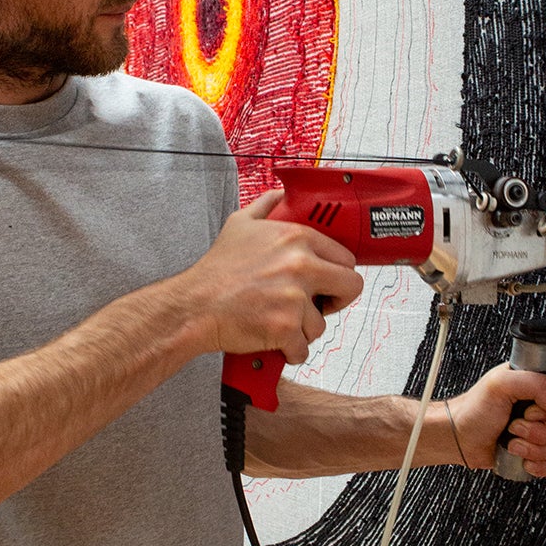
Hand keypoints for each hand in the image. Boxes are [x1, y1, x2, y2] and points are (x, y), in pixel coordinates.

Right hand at [182, 191, 363, 363]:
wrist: (194, 305)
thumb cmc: (215, 271)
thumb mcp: (240, 224)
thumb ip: (266, 206)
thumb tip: (280, 195)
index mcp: (296, 238)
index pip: (345, 257)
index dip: (337, 272)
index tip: (327, 281)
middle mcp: (301, 265)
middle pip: (351, 286)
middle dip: (336, 300)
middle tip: (317, 306)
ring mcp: (295, 298)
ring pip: (322, 323)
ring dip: (303, 328)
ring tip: (278, 321)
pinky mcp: (286, 327)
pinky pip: (303, 347)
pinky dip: (289, 350)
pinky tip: (274, 340)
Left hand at [442, 365, 545, 476]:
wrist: (458, 438)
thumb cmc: (474, 409)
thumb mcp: (500, 385)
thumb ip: (535, 384)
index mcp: (536, 383)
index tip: (529, 410)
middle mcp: (540, 405)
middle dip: (537, 431)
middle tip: (514, 426)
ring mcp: (538, 428)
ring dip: (532, 448)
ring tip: (511, 440)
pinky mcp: (534, 449)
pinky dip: (536, 464)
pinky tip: (520, 457)